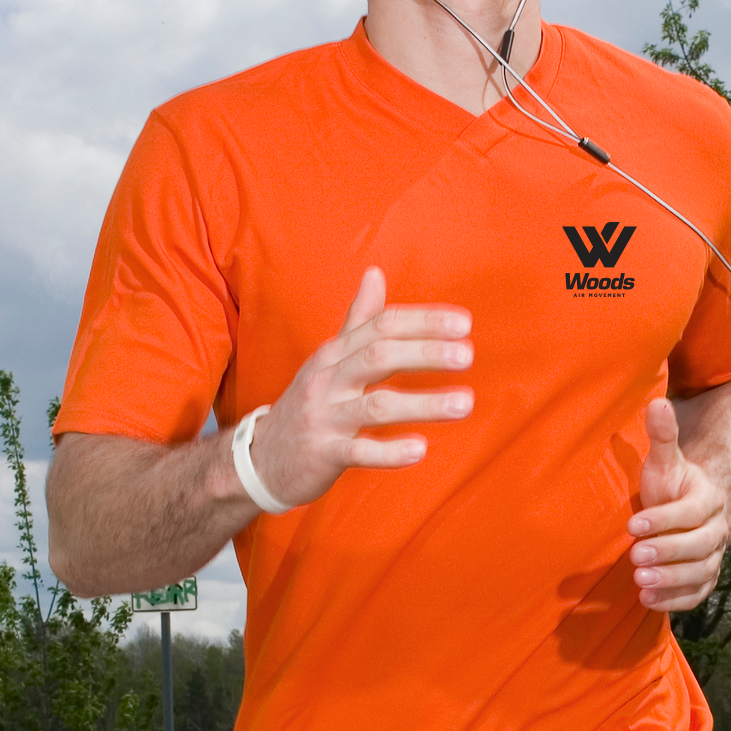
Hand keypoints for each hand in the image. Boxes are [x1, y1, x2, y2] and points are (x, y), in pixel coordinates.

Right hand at [241, 269, 472, 511]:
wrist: (262, 458)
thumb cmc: (309, 403)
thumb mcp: (329, 357)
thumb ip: (357, 319)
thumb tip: (375, 273)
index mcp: (335, 353)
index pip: (381, 326)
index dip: (422, 322)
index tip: (463, 323)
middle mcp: (329, 379)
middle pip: (379, 356)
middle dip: (425, 353)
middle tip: (467, 355)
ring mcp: (325, 417)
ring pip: (376, 406)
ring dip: (423, 404)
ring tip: (464, 403)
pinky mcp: (323, 454)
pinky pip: (358, 452)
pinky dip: (389, 452)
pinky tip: (420, 450)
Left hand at [626, 396, 730, 608]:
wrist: (697, 510)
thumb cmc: (675, 485)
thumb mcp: (667, 461)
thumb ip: (663, 437)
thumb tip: (656, 402)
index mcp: (708, 499)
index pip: (692, 512)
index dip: (665, 520)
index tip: (634, 525)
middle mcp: (717, 529)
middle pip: (700, 545)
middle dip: (668, 552)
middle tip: (636, 557)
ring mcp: (714, 555)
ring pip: (702, 571)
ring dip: (672, 579)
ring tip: (640, 582)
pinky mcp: (705, 577)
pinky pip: (699, 592)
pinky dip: (677, 600)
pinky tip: (649, 601)